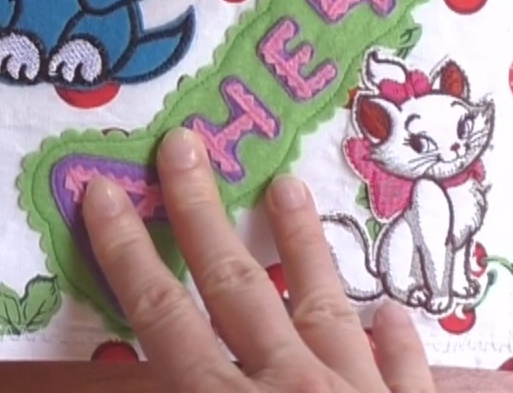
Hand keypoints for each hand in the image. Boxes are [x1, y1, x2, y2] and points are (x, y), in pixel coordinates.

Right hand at [81, 129, 432, 392]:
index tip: (104, 191)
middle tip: (186, 144)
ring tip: (288, 185)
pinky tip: (394, 310)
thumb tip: (143, 373)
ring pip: (327, 307)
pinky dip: (399, 340)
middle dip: (202, 213)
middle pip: (239, 287)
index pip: (164, 320)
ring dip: (303, 244)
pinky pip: (408, 375)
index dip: (129, 253)